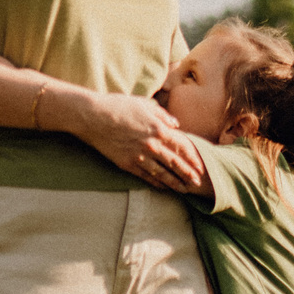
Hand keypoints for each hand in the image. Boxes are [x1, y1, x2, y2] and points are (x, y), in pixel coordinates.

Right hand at [63, 91, 203, 190]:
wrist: (93, 116)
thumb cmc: (118, 106)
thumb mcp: (144, 104)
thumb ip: (163, 114)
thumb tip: (176, 125)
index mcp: (159, 128)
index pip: (182, 146)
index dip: (193, 158)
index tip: (200, 166)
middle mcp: (152, 145)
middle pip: (175, 163)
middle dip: (188, 174)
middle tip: (198, 184)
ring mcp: (140, 156)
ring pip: (162, 173)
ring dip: (175, 183)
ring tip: (184, 190)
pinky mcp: (127, 164)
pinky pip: (146, 176)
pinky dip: (157, 183)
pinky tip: (164, 187)